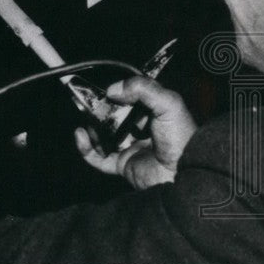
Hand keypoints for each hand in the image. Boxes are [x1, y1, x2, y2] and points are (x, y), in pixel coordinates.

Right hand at [74, 76, 197, 189]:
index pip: (131, 98)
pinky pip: (97, 157)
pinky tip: (80, 135)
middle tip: (89, 103)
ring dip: (90, 127)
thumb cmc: (181, 139)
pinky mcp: (122, 164)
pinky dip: (85, 147)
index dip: (117, 92)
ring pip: (103, 135)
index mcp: (154, 113)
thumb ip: (143, 89)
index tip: (106, 89)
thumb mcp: (168, 104)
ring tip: (85, 120)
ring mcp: (130, 147)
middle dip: (99, 109)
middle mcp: (141, 129)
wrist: (182, 174)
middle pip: (113, 115)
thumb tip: (112, 90)